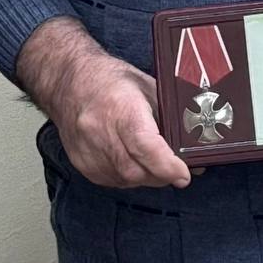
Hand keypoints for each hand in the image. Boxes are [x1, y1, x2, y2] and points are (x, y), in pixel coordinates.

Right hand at [19, 17, 190, 189]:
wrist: (68, 81)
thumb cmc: (111, 81)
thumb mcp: (148, 89)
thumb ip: (171, 120)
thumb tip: (193, 151)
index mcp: (120, 108)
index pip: (145, 147)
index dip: (167, 166)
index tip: (183, 173)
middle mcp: (100, 131)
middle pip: (137, 170)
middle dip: (161, 175)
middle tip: (174, 169)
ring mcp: (87, 149)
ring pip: (126, 180)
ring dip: (146, 176)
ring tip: (152, 160)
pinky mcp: (80, 162)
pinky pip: (112, 181)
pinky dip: (128, 177)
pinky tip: (132, 161)